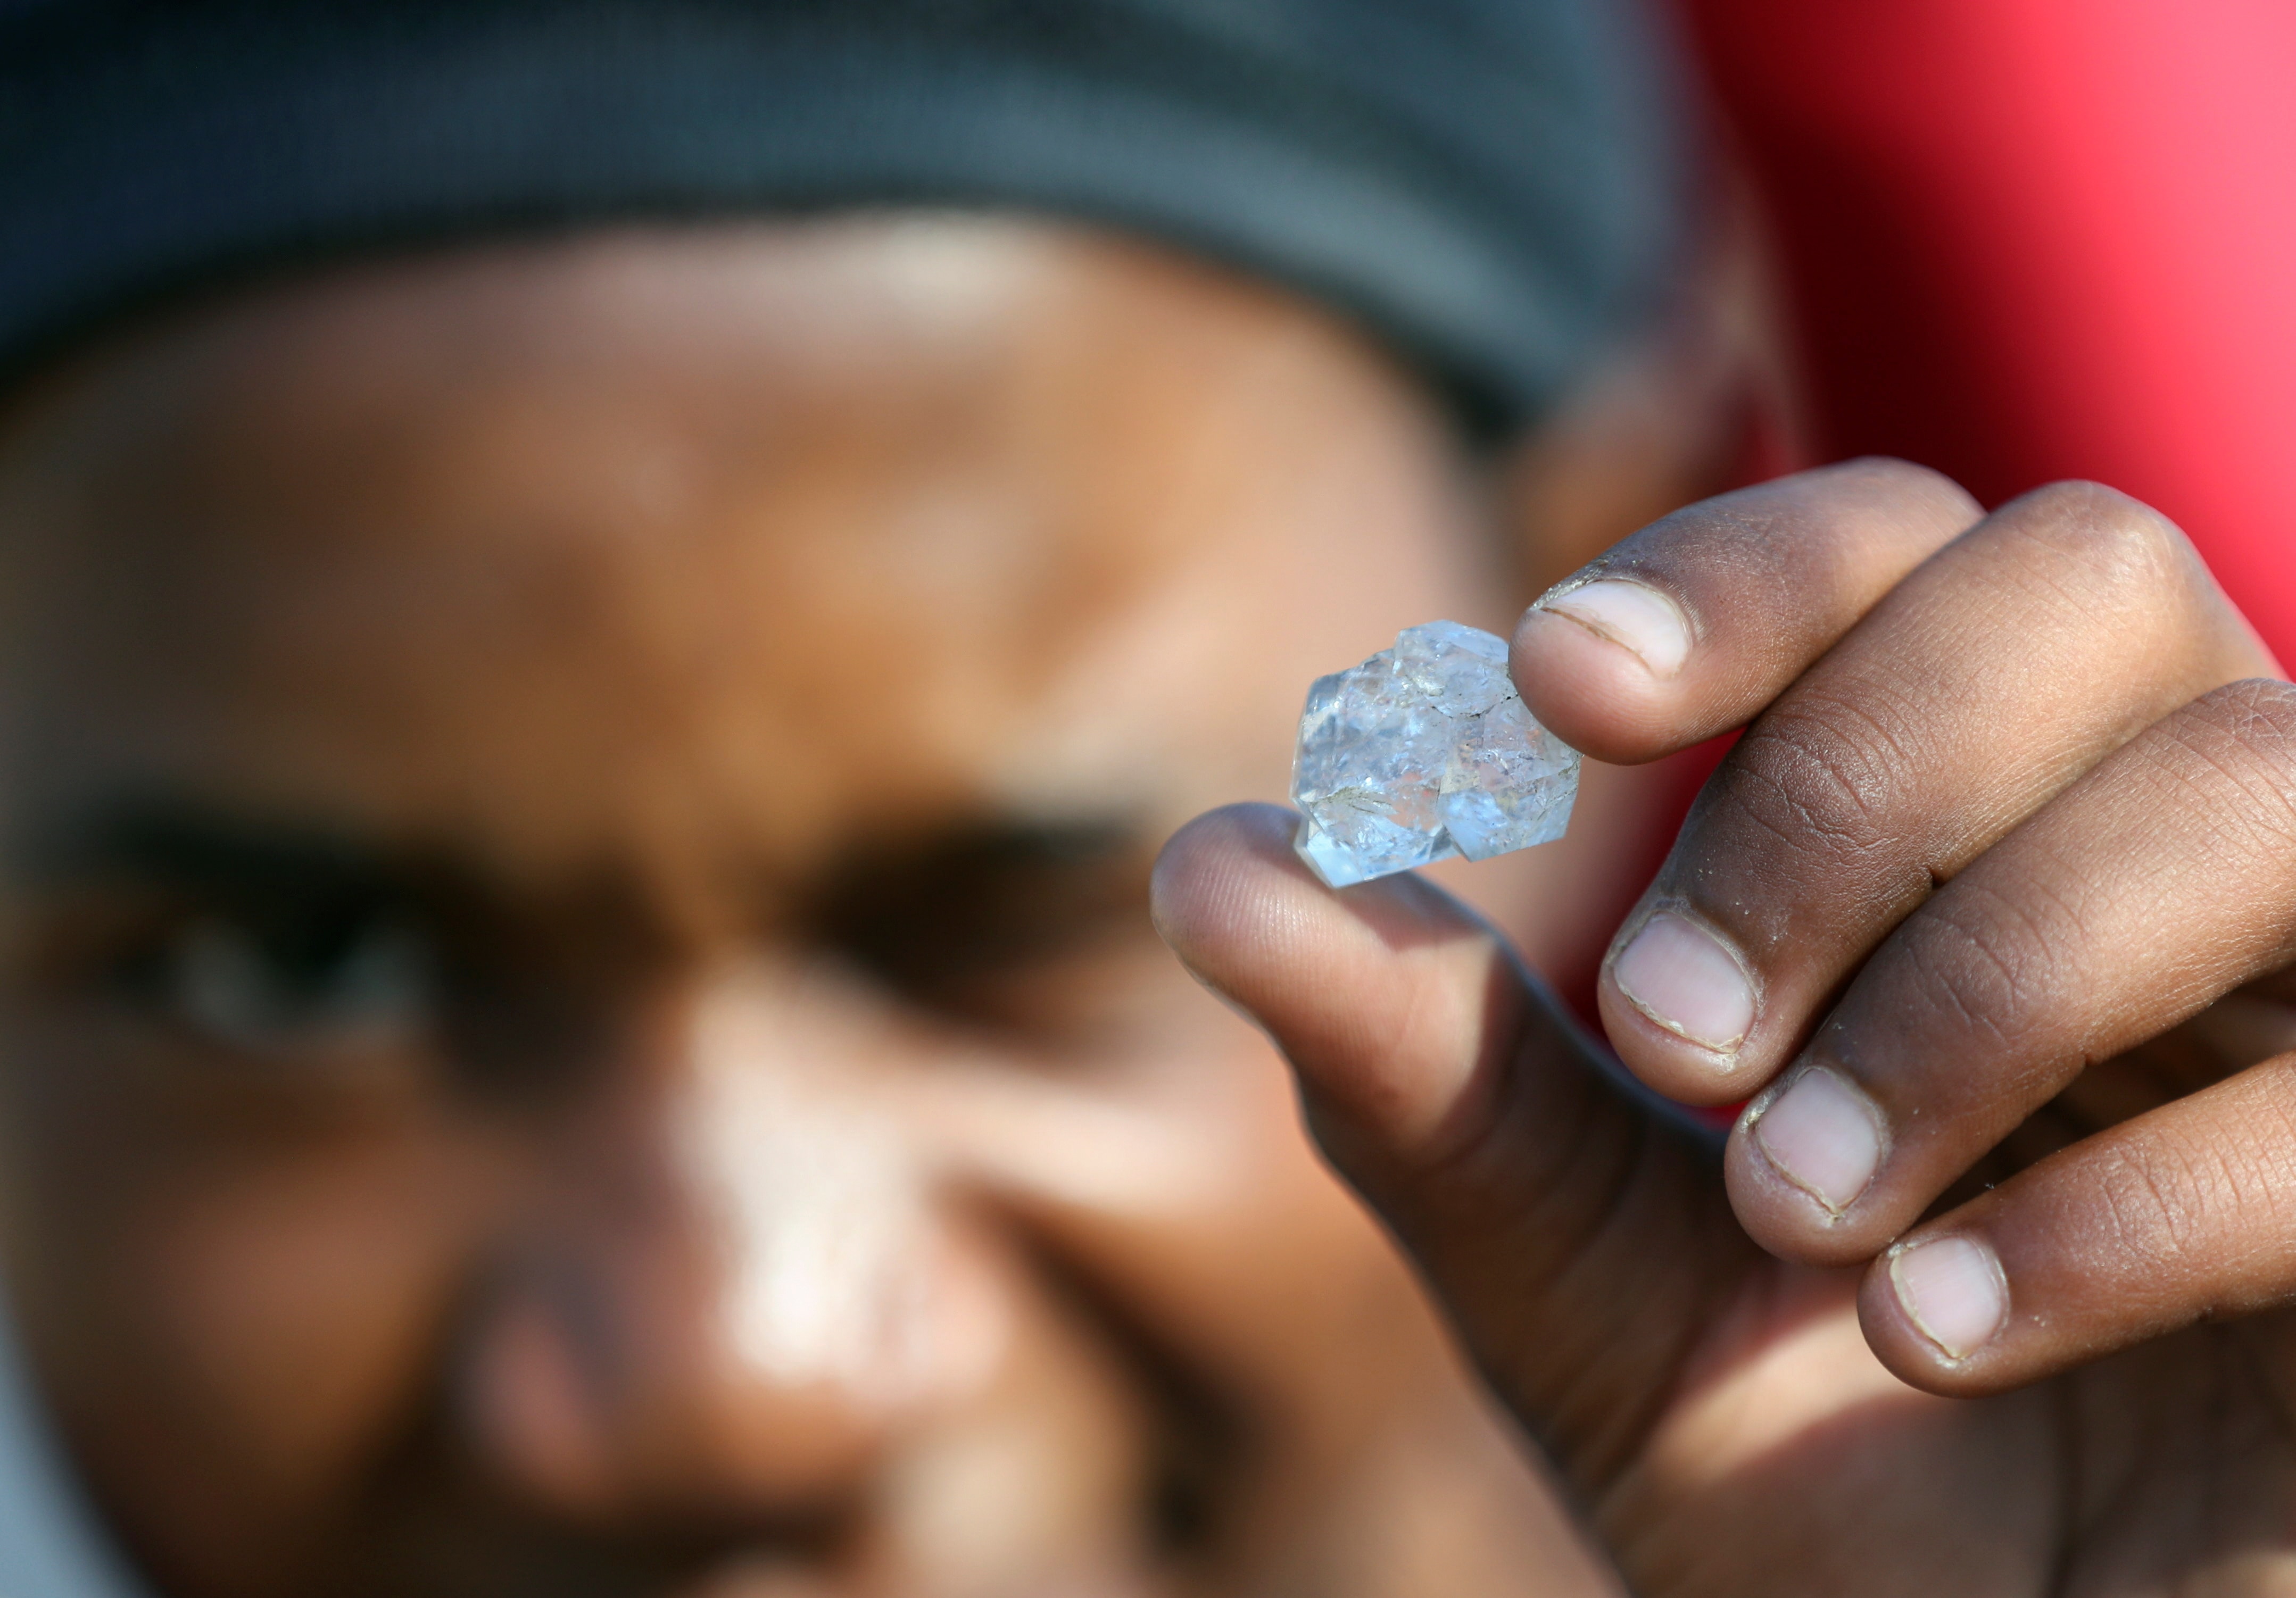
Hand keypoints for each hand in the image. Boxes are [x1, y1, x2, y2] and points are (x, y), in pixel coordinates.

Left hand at [1154, 461, 2295, 1593]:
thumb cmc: (1793, 1462)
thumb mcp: (1564, 1253)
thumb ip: (1415, 1059)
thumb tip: (1207, 862)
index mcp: (1985, 815)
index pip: (1899, 539)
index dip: (1741, 570)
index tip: (1551, 686)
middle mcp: (2182, 845)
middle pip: (2083, 576)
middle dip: (1846, 788)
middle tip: (1669, 1033)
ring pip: (2249, 785)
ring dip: (1976, 990)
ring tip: (1794, 1206)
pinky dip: (2120, 1202)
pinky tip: (1937, 1331)